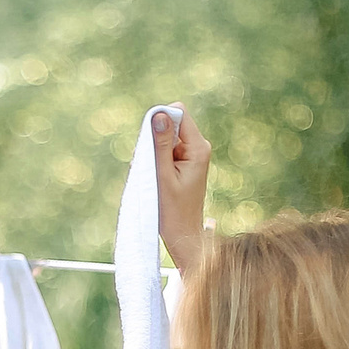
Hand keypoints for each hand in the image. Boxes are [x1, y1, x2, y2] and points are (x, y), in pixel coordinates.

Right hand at [153, 103, 210, 273]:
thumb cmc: (174, 211)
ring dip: (152, 152)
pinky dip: (155, 161)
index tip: (149, 143)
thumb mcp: (163, 175)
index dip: (160, 120)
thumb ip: (161, 144)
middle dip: (154, 139)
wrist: (183, 234)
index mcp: (199, 148)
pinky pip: (166, 151)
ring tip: (152, 177)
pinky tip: (154, 179)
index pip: (178, 113)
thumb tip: (159, 114)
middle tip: (150, 165)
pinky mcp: (184, 163)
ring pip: (165, 138)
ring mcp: (191, 155)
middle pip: (171, 124)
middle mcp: (198, 147)